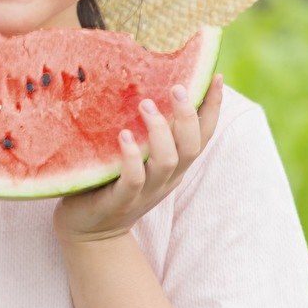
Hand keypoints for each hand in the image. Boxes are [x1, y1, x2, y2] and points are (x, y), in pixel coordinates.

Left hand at [54, 74, 224, 244]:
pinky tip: (124, 136)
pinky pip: (133, 179)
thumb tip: (145, 84)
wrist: (90, 231)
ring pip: (168, 161)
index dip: (213, 108)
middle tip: (177, 87)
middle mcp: (166, 177)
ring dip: (160, 132)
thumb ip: (145, 130)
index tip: (217, 76)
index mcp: (175, 164)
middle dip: (188, 115)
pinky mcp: (120, 201)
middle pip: (191, 146)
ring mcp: (146, 190)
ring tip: (146, 104)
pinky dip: (132, 157)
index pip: (203, 134)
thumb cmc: (112, 182)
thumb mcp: (137, 155)